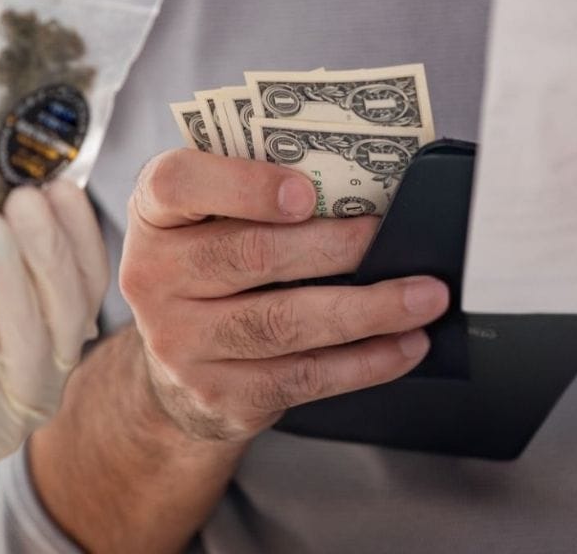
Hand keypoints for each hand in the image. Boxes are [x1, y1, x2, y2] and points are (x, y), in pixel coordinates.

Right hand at [119, 149, 448, 442]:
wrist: (174, 363)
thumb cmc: (208, 265)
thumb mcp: (207, 215)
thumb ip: (254, 190)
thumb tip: (355, 183)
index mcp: (153, 215)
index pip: (177, 184)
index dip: (243, 185)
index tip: (306, 193)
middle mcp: (154, 277)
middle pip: (249, 256)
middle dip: (333, 246)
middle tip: (390, 236)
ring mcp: (180, 342)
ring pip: (283, 322)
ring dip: (366, 309)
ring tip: (423, 296)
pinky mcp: (218, 394)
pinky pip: (301, 377)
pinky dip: (363, 362)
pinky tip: (403, 344)